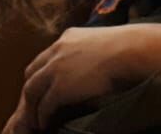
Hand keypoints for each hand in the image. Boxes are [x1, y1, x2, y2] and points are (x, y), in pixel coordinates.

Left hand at [5, 23, 160, 132]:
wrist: (130, 51)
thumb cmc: (125, 47)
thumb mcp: (100, 42)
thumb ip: (88, 51)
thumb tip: (91, 65)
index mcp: (67, 37)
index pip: (43, 58)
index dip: (39, 75)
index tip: (41, 89)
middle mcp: (57, 50)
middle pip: (31, 74)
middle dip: (30, 92)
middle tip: (33, 108)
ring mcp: (56, 69)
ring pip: (32, 92)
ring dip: (31, 109)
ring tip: (34, 122)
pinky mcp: (60, 87)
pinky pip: (44, 106)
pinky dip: (41, 117)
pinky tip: (45, 124)